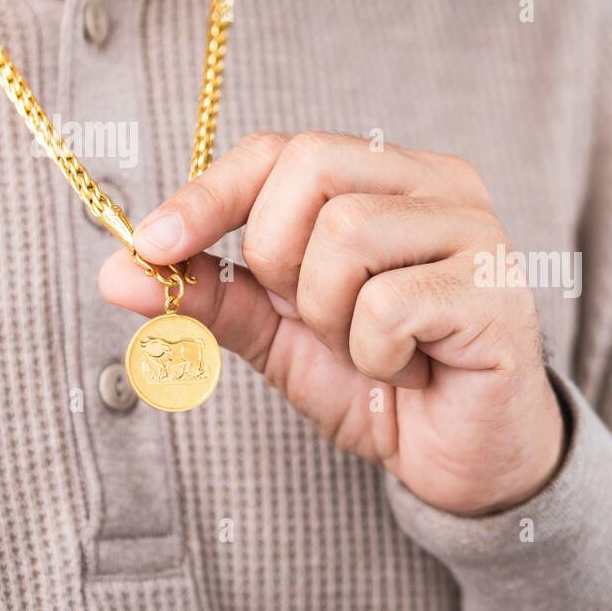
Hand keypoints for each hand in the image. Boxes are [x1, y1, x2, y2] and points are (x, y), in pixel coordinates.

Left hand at [99, 132, 565, 515]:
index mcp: (391, 178)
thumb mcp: (283, 338)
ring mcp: (478, 232)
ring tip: (372, 352)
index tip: (151, 247)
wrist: (466, 460)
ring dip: (330, 317)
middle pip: (313, 166)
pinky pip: (388, 303)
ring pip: (347, 233)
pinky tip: (411, 371)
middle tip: (316, 319)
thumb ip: (215, 296)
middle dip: (278, 257)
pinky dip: (375, 354)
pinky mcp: (496, 290)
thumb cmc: (385, 387)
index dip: (210, 193)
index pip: (284, 149)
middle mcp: (441, 186)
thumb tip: (115, 272)